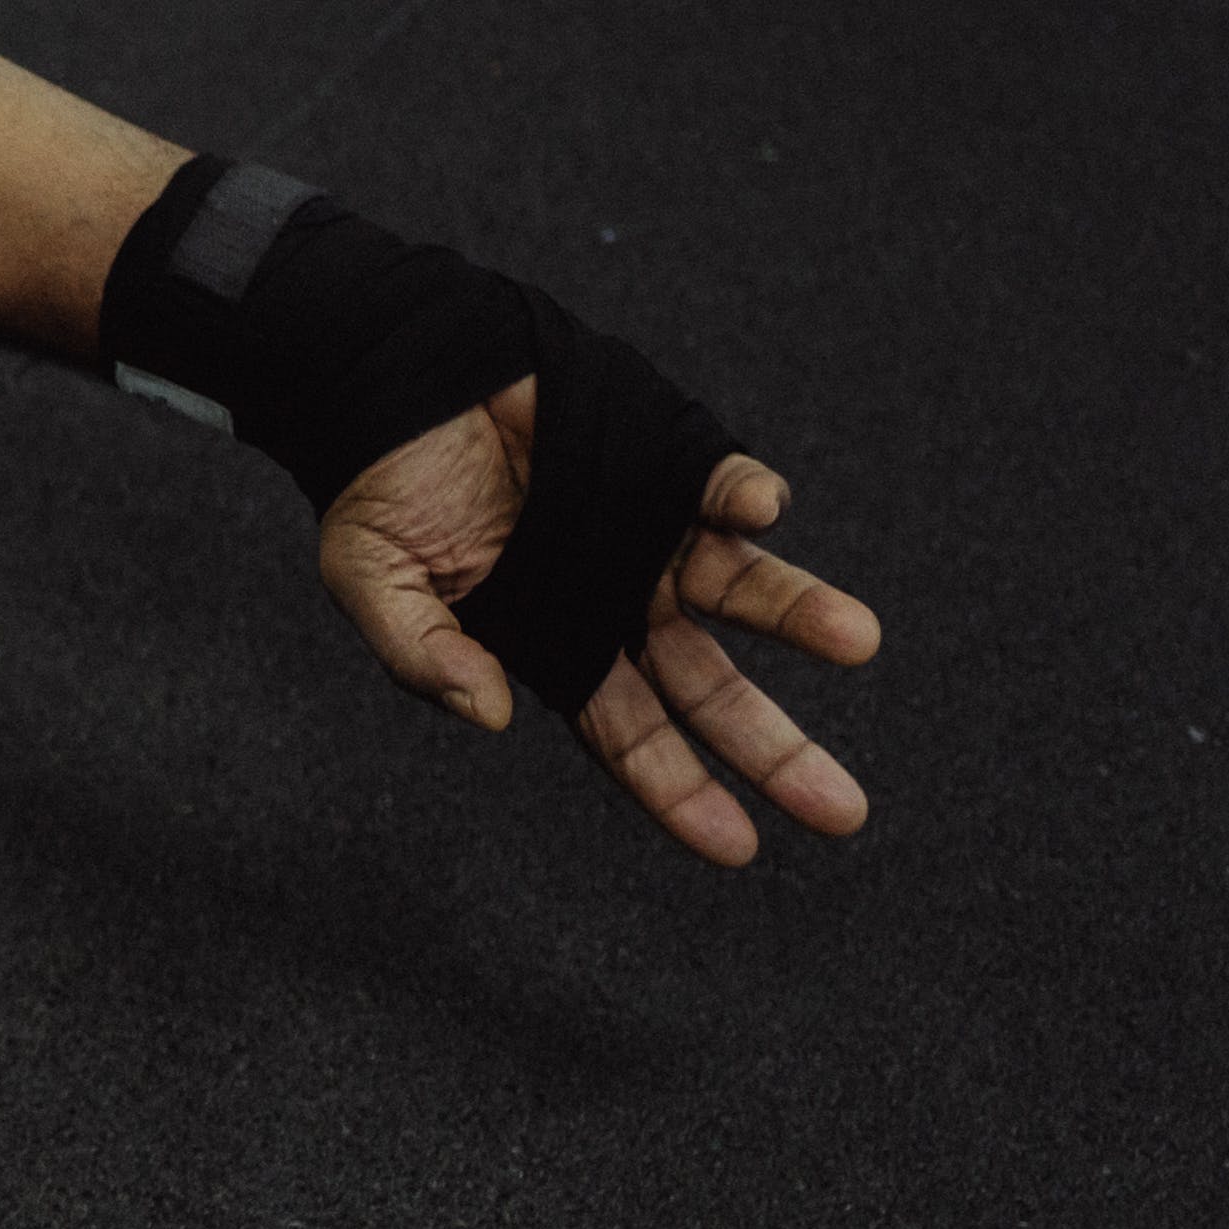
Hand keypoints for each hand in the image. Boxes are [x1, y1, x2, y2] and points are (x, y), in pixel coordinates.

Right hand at [316, 381, 883, 864]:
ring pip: (742, 589)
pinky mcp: (660, 458)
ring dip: (799, 614)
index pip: (628, 735)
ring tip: (855, 641)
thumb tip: (490, 712)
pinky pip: (717, 484)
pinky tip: (761, 511)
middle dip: (775, 749)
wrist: (394, 382)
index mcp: (554, 645)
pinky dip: (744, 497)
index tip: (738, 845)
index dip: (680, 792)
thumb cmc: (380, 492)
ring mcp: (646, 532)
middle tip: (840, 809)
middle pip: (708, 687)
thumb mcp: (372, 585)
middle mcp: (619, 599)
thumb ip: (421, 653)